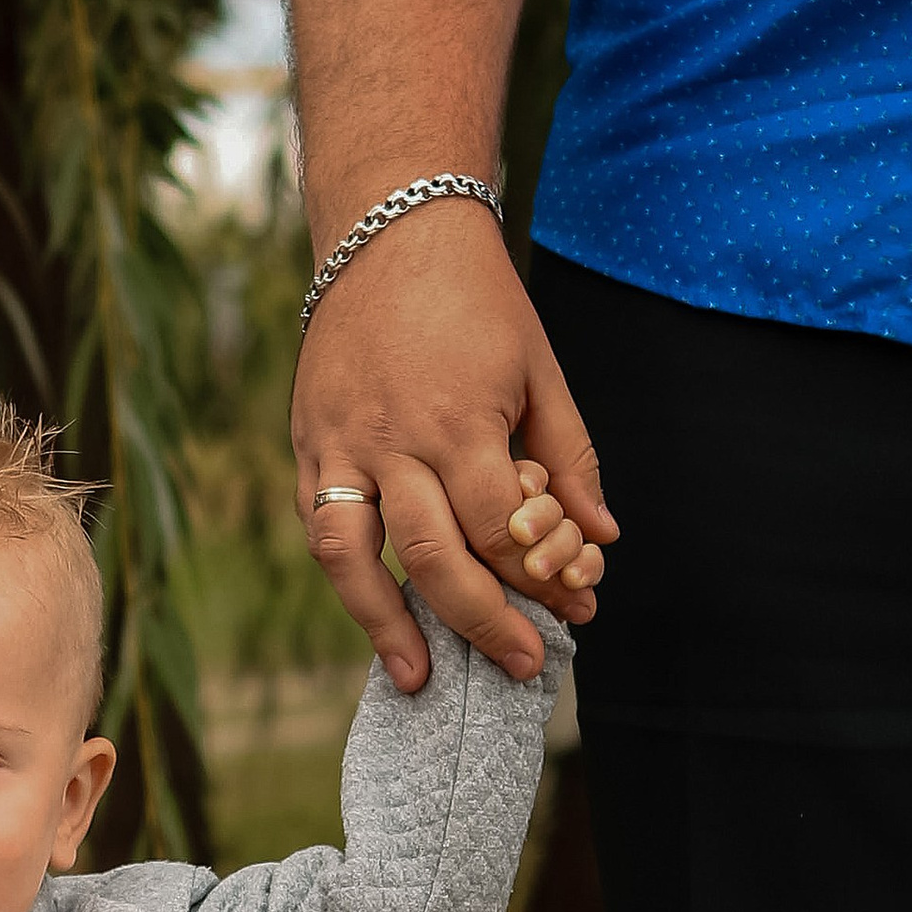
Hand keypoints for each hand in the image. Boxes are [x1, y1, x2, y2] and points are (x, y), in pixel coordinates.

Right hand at [290, 202, 614, 691]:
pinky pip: (322, 526)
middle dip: (484, 623)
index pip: (500, 530)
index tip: (571, 613)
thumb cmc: (478, 301)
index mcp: (462, 421)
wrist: (392, 233)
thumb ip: (571, 458)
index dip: (539, 580)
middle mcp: (395, 440)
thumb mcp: (541, 370)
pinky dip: (347, 577)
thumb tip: (602, 537)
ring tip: (416, 678)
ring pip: (354, 557)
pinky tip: (374, 614)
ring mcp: (342, 443)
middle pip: (437, 560)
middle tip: (520, 667)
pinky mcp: (310, 441)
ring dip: (386, 627)